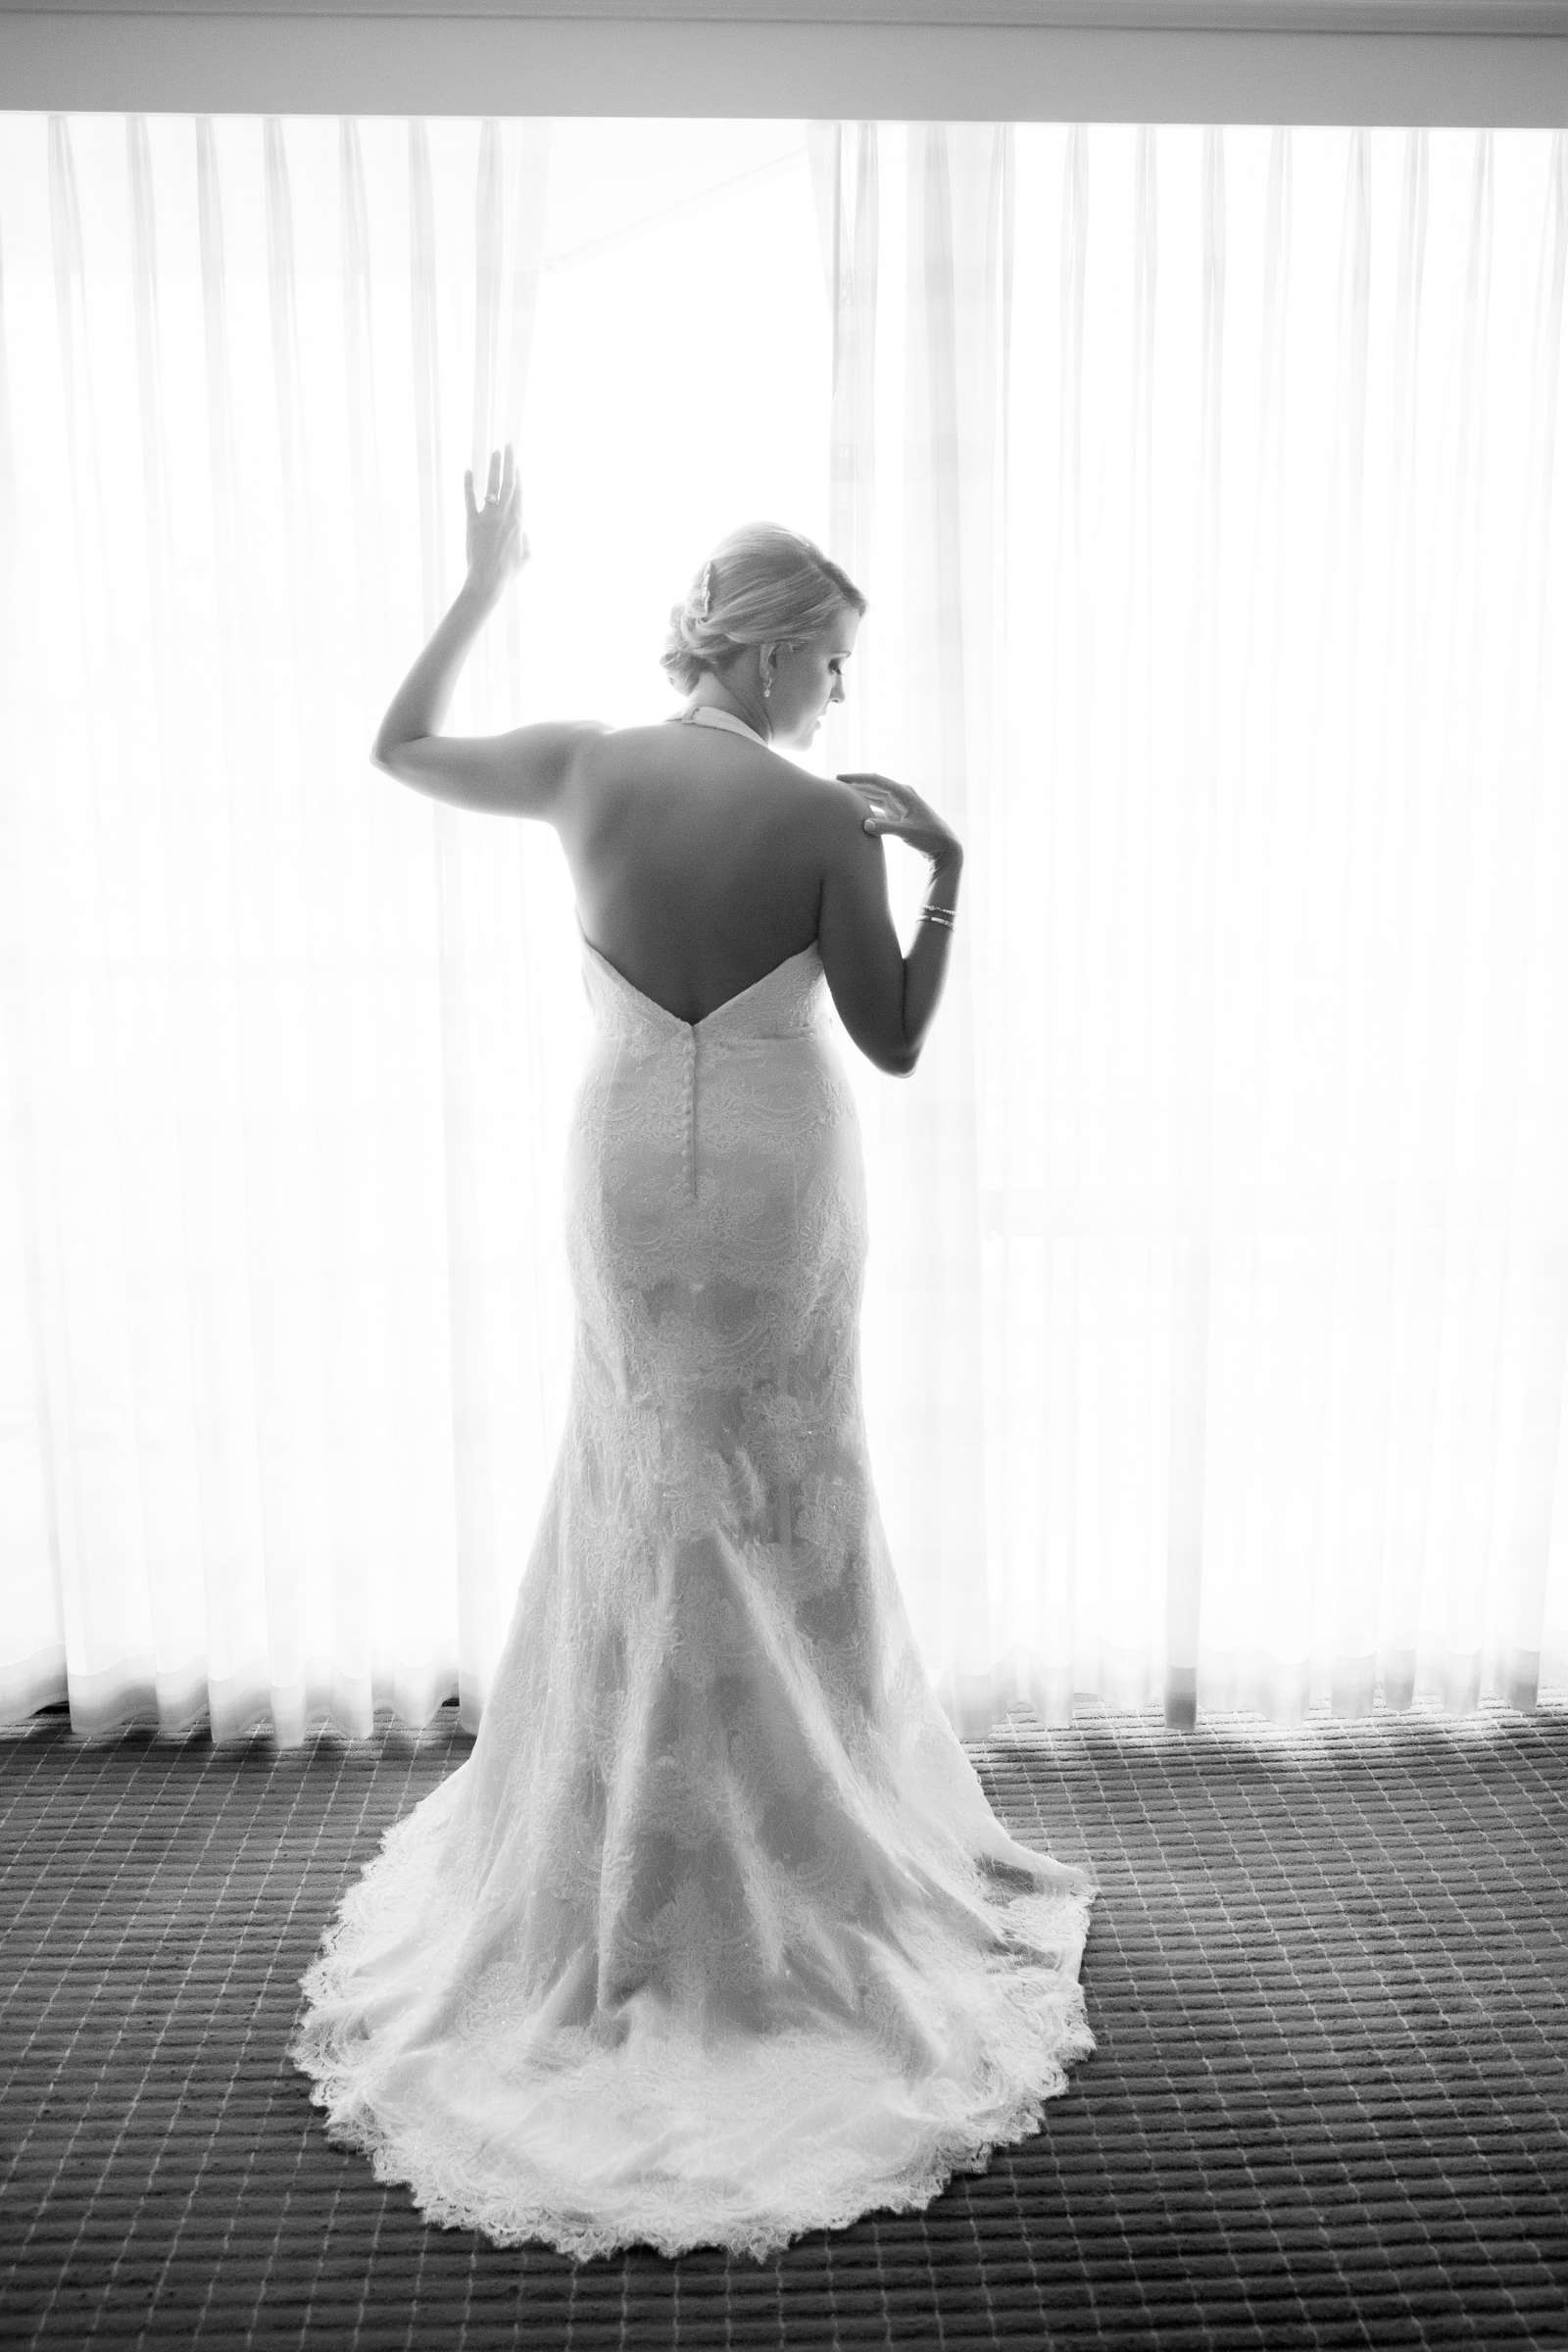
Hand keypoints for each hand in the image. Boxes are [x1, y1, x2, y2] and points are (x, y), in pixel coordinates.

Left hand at [463, 443, 527, 601]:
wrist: (488, 580)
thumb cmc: (507, 574)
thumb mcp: (524, 559)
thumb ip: (526, 544)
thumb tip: (525, 536)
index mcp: (519, 522)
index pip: (519, 492)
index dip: (518, 475)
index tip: (517, 462)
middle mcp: (505, 515)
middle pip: (508, 483)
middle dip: (509, 462)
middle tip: (508, 446)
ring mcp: (488, 517)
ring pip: (492, 486)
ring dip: (493, 467)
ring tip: (494, 452)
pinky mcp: (472, 522)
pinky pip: (469, 499)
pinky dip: (468, 484)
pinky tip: (468, 471)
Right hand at [837, 771, 962, 866]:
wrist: (945, 847)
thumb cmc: (930, 837)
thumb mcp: (908, 832)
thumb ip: (886, 827)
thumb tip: (865, 824)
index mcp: (903, 793)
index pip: (875, 780)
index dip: (856, 778)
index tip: (839, 779)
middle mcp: (901, 796)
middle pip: (872, 787)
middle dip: (854, 786)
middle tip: (833, 787)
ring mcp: (900, 806)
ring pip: (875, 798)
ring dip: (859, 797)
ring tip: (841, 798)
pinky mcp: (899, 816)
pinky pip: (879, 809)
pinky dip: (867, 810)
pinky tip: (855, 812)